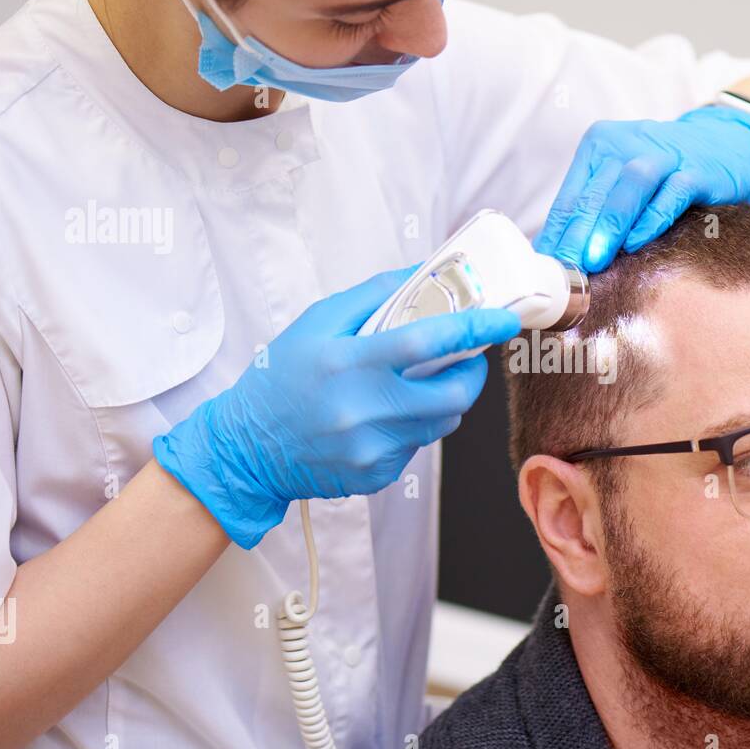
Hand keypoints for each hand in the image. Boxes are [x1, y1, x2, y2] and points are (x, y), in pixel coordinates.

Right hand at [153, 265, 521, 547]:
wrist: (246, 449)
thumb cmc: (281, 378)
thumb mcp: (318, 322)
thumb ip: (375, 296)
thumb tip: (426, 273)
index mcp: (348, 364)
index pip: (426, 342)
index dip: (473, 329)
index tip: (503, 319)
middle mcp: (364, 411)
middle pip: (453, 394)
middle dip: (471, 373)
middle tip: (464, 358)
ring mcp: (372, 449)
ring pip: (442, 423)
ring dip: (442, 400)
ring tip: (411, 387)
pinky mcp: (377, 475)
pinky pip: (418, 447)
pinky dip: (413, 427)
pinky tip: (381, 418)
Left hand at [533, 105, 749, 271]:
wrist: (724, 143)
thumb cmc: (663, 172)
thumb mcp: (621, 181)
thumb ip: (592, 212)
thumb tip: (556, 255)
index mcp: (600, 146)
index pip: (570, 197)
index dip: (556, 236)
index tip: (546, 270)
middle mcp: (627, 144)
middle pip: (595, 195)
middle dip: (576, 237)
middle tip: (564, 272)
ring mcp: (663, 155)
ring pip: (629, 187)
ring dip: (609, 226)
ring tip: (594, 261)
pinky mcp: (696, 170)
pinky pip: (671, 194)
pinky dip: (653, 218)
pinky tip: (637, 242)